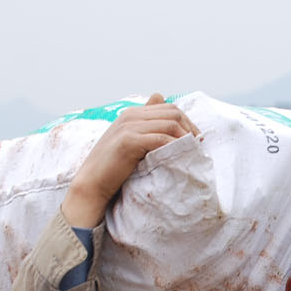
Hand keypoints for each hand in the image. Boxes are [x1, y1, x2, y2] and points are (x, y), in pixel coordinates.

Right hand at [61, 93, 197, 227]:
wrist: (92, 183)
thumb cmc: (114, 168)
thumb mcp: (132, 144)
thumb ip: (147, 132)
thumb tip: (166, 127)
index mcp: (132, 114)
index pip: (168, 107)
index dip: (187, 122)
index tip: (196, 139)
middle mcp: (131, 115)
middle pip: (172, 112)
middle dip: (190, 128)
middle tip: (198, 146)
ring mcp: (129, 126)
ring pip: (169, 123)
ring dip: (185, 137)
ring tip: (193, 152)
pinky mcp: (128, 141)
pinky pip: (161, 138)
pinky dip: (175, 146)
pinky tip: (181, 156)